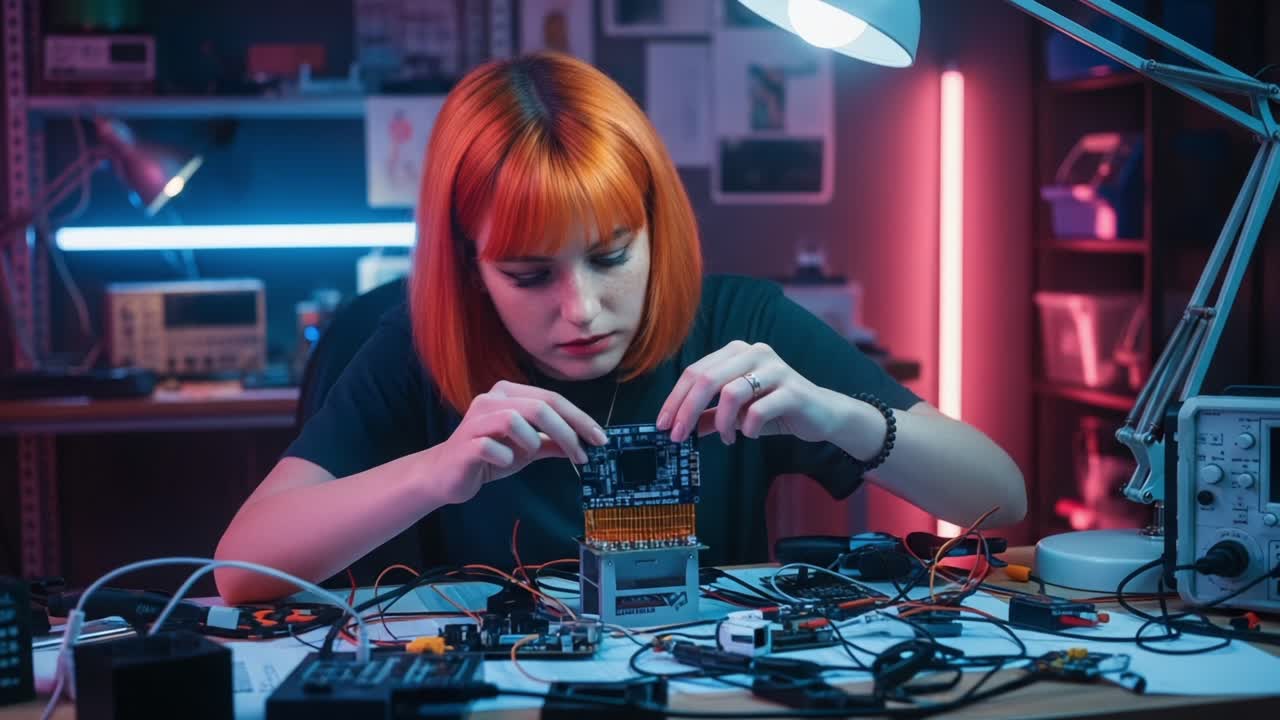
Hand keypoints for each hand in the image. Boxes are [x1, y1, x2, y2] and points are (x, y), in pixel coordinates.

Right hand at [432, 380, 608, 504]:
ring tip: (527, 455)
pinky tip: (503, 463)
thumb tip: (585, 445)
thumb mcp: (527, 450)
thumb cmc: (489, 457)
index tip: (600, 439)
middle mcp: (491, 399)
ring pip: (515, 419)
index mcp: (508, 394)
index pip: (552, 399)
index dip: (579, 419)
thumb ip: (552, 443)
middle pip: (540, 407)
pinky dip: (505, 457)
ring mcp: (475, 419)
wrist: (446, 476)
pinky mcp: (465, 442)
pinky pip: (492, 446)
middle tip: (581, 456)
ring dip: (531, 442)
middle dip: (567, 432)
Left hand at [656, 340, 844, 444]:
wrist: (822, 414)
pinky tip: (748, 435)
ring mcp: (775, 369)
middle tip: (678, 436)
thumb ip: (708, 416)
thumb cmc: (775, 410)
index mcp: (736, 352)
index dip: (675, 399)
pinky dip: (746, 428)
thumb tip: (677, 427)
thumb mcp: (735, 413)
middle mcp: (754, 353)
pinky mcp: (792, 390)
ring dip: (721, 422)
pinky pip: (758, 410)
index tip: (663, 425)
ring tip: (726, 437)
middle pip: (706, 378)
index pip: (695, 371)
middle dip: (687, 410)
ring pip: (731, 392)